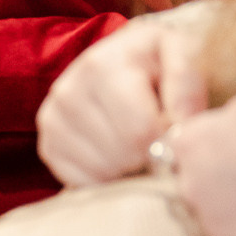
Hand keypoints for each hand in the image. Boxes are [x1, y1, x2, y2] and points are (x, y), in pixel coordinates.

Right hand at [37, 19, 209, 185]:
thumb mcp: (183, 53)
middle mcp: (67, 92)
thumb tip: (178, 129)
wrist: (123, 58)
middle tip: (159, 136)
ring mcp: (52, 120)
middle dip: (150, 155)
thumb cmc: (158, 60)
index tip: (177, 131)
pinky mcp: (48, 146)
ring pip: (104, 172)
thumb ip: (187, 86)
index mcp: (101, 66)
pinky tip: (119, 155)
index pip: (140, 132)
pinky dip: (108, 177)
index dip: (168, 142)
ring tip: (139, 142)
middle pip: (122, 155)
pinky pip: (84, 183)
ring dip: (131, 167)